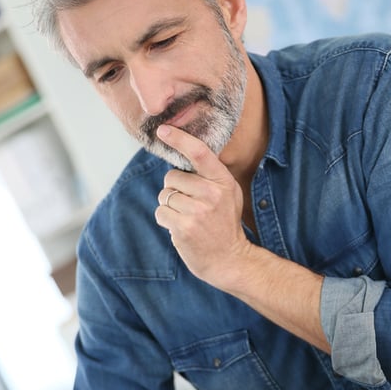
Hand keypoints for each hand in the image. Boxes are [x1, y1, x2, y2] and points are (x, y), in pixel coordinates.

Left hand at [154, 124, 250, 285]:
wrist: (230, 260)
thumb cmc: (224, 224)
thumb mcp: (228, 195)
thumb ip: (210, 176)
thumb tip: (182, 154)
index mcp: (223, 181)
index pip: (199, 152)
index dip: (179, 139)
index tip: (163, 130)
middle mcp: (212, 194)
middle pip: (172, 177)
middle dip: (174, 189)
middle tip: (190, 205)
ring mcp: (198, 212)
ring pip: (164, 196)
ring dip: (169, 207)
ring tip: (188, 219)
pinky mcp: (185, 228)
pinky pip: (160, 213)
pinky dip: (166, 220)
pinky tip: (182, 228)